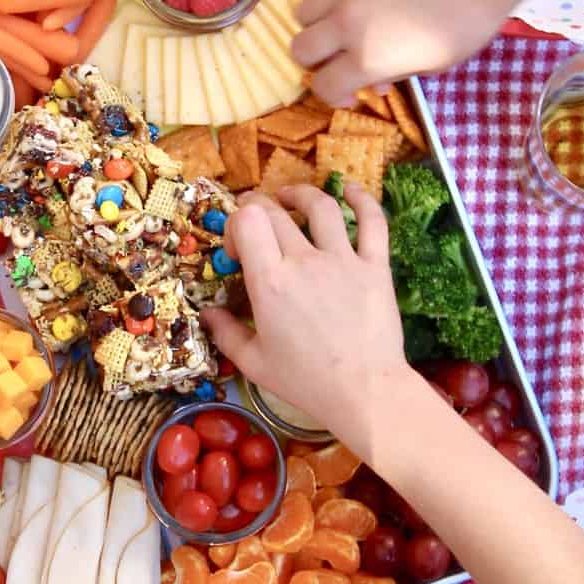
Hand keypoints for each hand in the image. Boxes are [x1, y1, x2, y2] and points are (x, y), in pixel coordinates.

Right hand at [202, 185, 410, 460]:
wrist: (365, 393)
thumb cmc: (306, 382)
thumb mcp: (254, 364)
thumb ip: (226, 334)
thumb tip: (207, 313)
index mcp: (270, 283)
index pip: (247, 221)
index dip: (236, 225)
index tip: (237, 251)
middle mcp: (305, 262)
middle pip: (276, 211)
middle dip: (258, 209)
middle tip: (254, 224)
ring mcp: (344, 261)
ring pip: (321, 207)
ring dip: (300, 195)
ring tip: (290, 198)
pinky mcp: (376, 267)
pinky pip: (373, 222)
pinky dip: (362, 200)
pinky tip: (351, 191)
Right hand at [291, 0, 512, 106]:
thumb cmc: (465, 25)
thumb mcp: (433, 67)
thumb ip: (394, 74)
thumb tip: (375, 79)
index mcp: (367, 58)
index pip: (323, 86)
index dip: (334, 97)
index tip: (353, 93)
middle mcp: (346, 24)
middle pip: (299, 49)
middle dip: (315, 62)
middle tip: (340, 61)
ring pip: (302, 12)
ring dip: (316, 26)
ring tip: (340, 27)